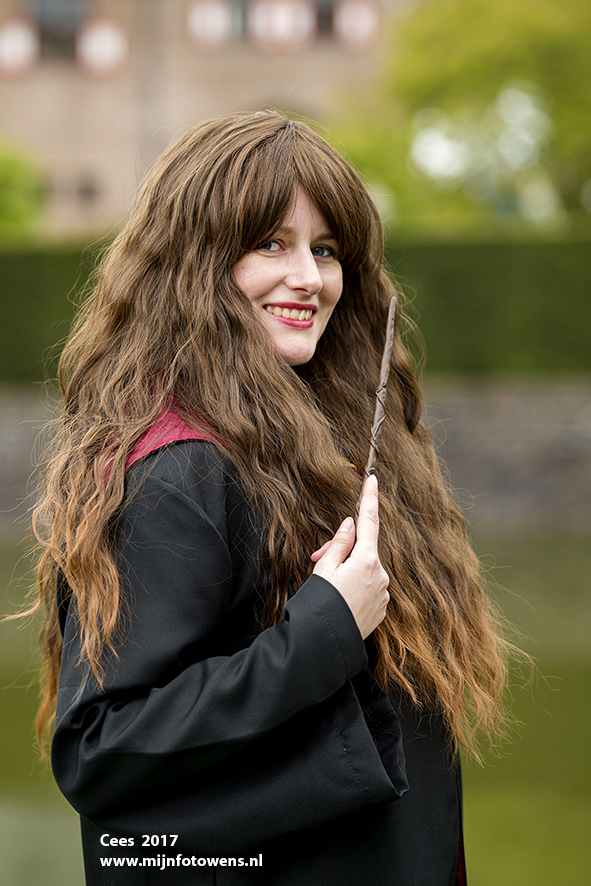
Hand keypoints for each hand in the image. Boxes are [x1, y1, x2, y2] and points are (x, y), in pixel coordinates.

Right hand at [311, 474, 389, 639]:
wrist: (325, 644)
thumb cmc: (321, 603)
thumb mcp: (325, 567)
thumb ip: (340, 543)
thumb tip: (351, 525)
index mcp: (367, 560)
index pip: (369, 521)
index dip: (369, 499)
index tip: (372, 480)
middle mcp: (381, 575)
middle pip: (363, 549)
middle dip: (342, 549)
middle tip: (316, 559)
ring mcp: (384, 594)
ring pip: (366, 569)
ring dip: (348, 570)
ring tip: (327, 585)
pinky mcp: (381, 608)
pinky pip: (369, 587)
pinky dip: (355, 586)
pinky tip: (340, 598)